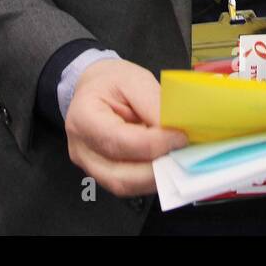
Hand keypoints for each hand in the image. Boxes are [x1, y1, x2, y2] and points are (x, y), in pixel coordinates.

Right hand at [64, 58, 188, 196]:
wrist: (94, 87)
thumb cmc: (111, 81)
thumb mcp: (135, 80)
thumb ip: (155, 105)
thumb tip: (177, 130)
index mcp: (84, 118)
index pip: (120, 142)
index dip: (155, 144)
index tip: (181, 137)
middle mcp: (81, 149)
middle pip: (120, 176)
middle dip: (158, 169)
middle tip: (184, 153)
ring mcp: (90, 166)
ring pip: (125, 186)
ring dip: (157, 177)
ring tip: (178, 158)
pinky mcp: (103, 174)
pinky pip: (129, 185)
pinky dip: (152, 178)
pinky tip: (167, 163)